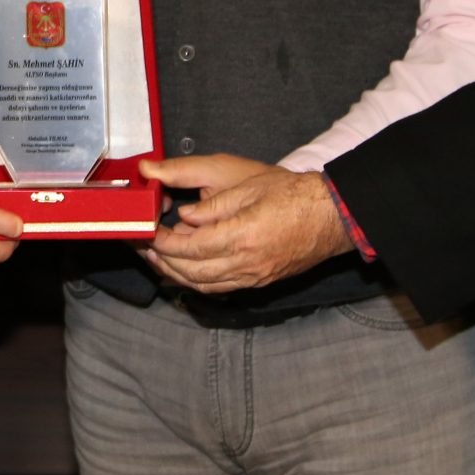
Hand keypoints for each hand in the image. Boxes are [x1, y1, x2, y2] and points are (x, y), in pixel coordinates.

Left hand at [139, 154, 353, 294]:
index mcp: (241, 235)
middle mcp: (246, 262)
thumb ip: (212, 205)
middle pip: (191, 271)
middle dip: (162, 261)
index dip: (162, 242)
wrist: (331, 216)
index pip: (189, 247)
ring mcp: (254, 276)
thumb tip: (183, 216)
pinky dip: (198, 282)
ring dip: (176, 275)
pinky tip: (186, 271)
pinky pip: (221, 288)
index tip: (146, 232)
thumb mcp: (248, 186)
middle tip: (143, 247)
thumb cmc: (293, 194)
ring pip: (204, 285)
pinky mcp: (260, 280)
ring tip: (157, 260)